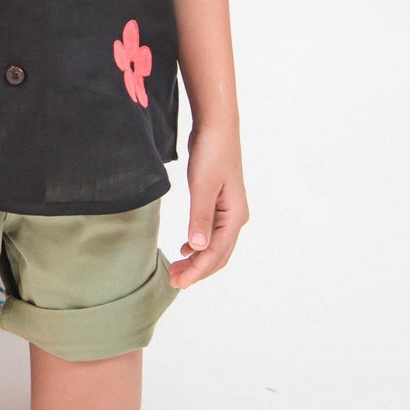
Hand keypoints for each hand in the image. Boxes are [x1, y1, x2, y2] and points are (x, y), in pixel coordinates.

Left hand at [168, 119, 246, 288]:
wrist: (217, 127)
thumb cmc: (212, 153)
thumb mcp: (202, 187)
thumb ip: (200, 218)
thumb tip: (198, 249)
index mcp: (235, 217)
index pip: (215, 254)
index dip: (196, 271)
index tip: (177, 282)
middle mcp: (236, 218)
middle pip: (218, 255)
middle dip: (197, 270)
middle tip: (173, 280)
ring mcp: (229, 211)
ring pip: (215, 246)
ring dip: (197, 260)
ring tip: (176, 269)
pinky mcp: (220, 204)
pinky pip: (212, 233)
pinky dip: (199, 245)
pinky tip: (185, 249)